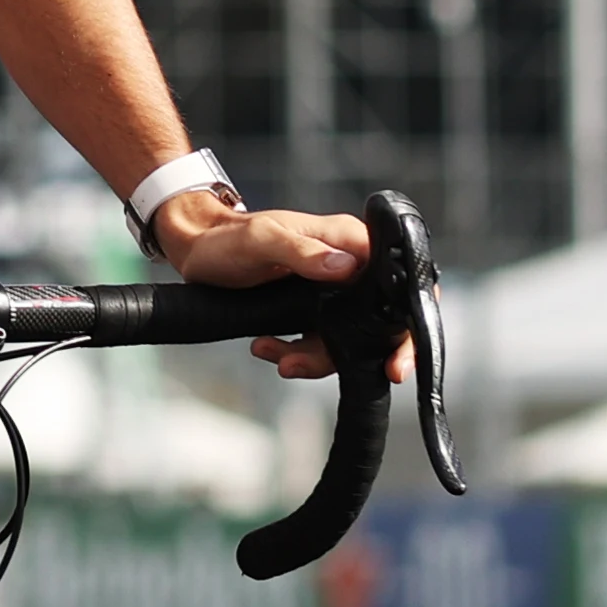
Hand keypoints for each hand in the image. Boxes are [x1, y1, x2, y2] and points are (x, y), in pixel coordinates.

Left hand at [151, 193, 397, 382]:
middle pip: (381, 320)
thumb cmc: (229, 238)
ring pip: (347, 340)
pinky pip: (319, 344)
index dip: (409, 319)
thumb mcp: (262, 240)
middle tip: (333, 369)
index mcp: (347, 240)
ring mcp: (331, 293)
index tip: (395, 357)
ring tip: (278, 357)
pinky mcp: (312, 313)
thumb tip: (344, 266)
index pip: (399, 278)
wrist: (197, 252)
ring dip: (315, 358)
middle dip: (364, 354)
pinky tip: (268, 348)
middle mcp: (347, 266)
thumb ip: (303, 253)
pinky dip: (296, 355)